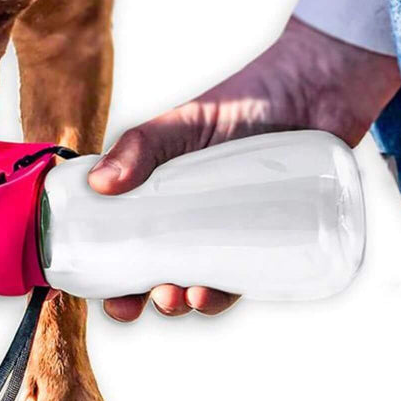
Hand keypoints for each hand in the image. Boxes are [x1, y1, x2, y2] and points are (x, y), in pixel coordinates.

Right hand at [89, 17, 400, 321]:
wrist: (316, 94)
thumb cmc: (242, 101)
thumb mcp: (182, 122)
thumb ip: (139, 147)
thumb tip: (98, 186)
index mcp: (155, 189)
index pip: (118, 230)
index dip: (100, 263)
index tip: (84, 289)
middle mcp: (185, 216)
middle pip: (149, 266)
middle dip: (133, 296)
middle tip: (127, 307)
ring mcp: (224, 233)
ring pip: (191, 281)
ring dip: (176, 302)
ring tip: (173, 298)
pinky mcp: (264, 244)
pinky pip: (239, 282)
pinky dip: (220, 297)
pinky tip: (209, 296)